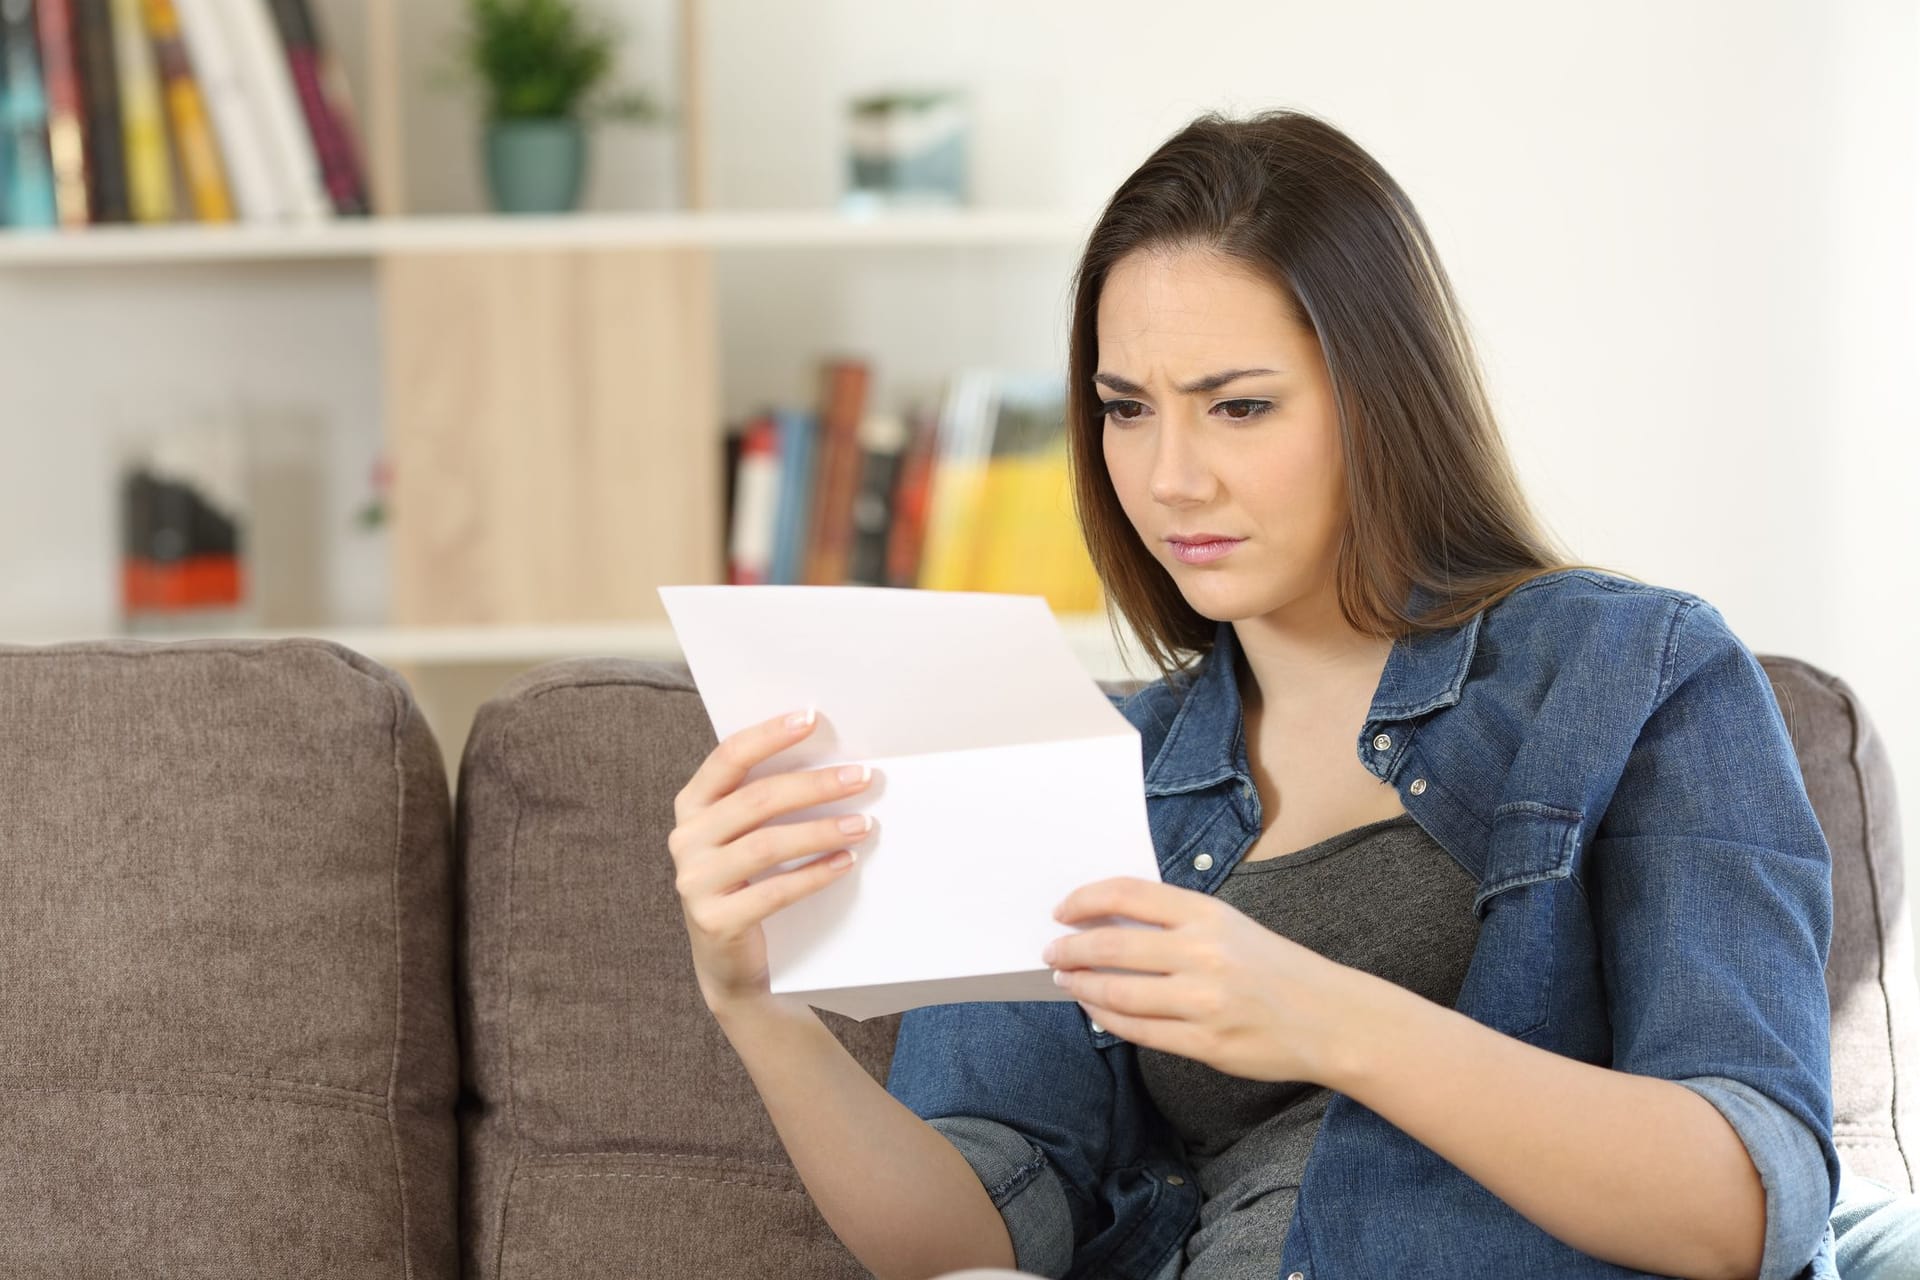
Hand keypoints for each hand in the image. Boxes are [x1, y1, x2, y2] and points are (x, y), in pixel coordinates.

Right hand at [669, 708, 874, 1016]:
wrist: (730, 963)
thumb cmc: (749, 883)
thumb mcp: (747, 836)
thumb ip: (767, 800)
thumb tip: (832, 761)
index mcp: (692, 806)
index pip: (728, 758)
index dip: (769, 735)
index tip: (812, 719)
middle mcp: (686, 839)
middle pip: (756, 800)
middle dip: (815, 785)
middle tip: (862, 778)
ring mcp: (695, 881)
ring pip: (767, 844)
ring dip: (822, 830)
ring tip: (864, 824)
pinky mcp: (715, 920)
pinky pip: (774, 891)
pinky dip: (815, 875)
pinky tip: (846, 863)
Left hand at [1045, 876, 1367, 1083]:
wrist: (1331, 1018)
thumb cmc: (1274, 968)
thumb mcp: (1230, 926)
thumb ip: (1176, 923)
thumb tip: (1105, 924)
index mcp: (1209, 914)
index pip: (1127, 894)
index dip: (1084, 900)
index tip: (1062, 911)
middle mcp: (1203, 954)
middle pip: (1111, 946)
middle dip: (1070, 949)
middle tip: (1052, 952)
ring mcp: (1203, 1002)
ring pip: (1117, 993)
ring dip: (1081, 985)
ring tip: (1066, 979)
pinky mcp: (1205, 1044)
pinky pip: (1137, 1031)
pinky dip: (1106, 1017)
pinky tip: (1095, 1008)